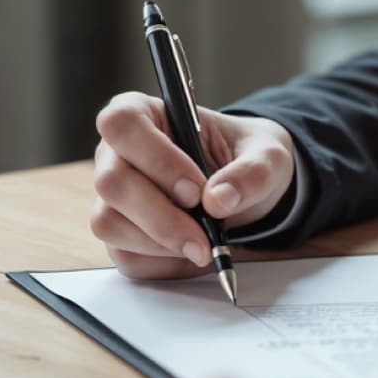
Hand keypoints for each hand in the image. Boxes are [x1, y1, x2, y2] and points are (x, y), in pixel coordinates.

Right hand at [92, 92, 296, 278]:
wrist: (245, 188)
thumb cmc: (246, 156)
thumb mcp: (267, 156)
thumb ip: (251, 172)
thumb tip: (218, 200)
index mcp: (143, 113)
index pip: (121, 124)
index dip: (156, 159)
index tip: (196, 189)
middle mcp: (116, 153)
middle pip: (111, 183)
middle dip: (162, 216)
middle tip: (206, 236)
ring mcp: (113, 197)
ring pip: (109, 224)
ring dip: (161, 244)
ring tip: (204, 245)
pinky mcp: (120, 234)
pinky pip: (125, 257)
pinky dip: (163, 264)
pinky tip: (192, 255)